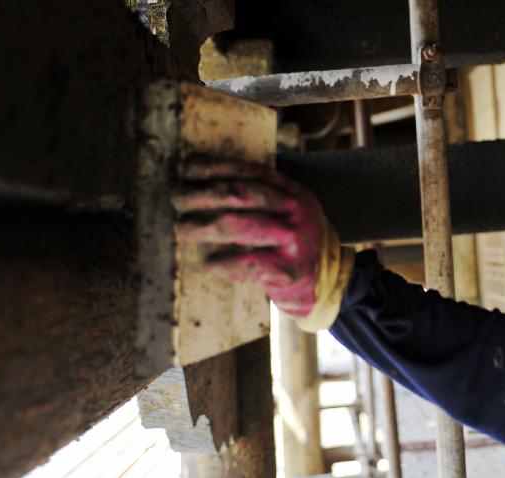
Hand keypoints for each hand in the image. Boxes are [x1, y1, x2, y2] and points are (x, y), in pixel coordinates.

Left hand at [174, 157, 353, 330]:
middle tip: (177, 200)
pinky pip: (247, 262)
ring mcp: (294, 239)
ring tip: (182, 228)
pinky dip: (223, 264)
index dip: (215, 166)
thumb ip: (264, 195)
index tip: (187, 168)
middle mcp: (296, 210)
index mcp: (293, 191)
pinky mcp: (289, 269)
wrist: (327, 284)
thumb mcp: (290, 212)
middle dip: (202, 194)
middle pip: (240, 194)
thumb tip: (207, 182)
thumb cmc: (295, 246)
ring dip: (203, 226)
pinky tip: (207, 264)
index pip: (250, 171)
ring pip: (239, 225)